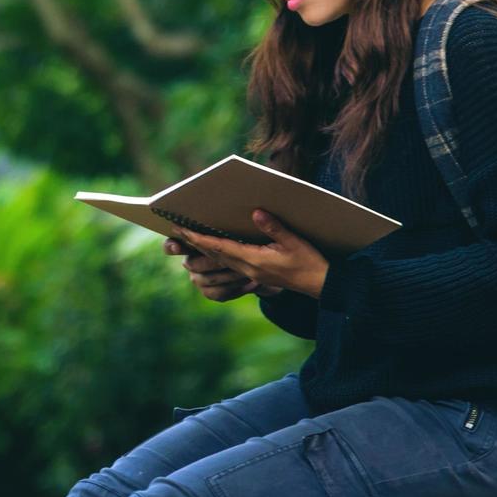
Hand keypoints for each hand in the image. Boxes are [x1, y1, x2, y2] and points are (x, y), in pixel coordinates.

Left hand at [171, 211, 329, 300]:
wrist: (320, 284)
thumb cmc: (309, 262)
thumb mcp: (293, 241)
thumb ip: (273, 227)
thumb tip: (255, 212)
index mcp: (254, 261)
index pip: (220, 248)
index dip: (199, 239)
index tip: (182, 230)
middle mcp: (248, 268)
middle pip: (215, 255)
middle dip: (195, 243)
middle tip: (176, 231)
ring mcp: (251, 273)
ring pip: (220, 260)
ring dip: (203, 249)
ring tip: (188, 238)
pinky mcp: (256, 274)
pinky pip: (230, 264)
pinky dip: (218, 254)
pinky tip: (213, 249)